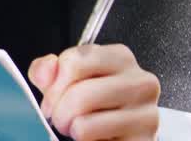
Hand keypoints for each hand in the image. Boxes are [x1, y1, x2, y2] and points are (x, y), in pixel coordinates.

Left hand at [29, 44, 159, 140]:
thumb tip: (44, 72)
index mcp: (121, 58)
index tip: (52, 97)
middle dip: (59, 111)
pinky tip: (96, 137)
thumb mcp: (69, 78)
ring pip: (83, 124)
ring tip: (77, 128)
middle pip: (79, 94)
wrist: (125, 130)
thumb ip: (49, 69)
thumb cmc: (97, 101)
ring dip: (71, 129)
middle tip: (61, 118)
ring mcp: (146, 115)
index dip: (54, 84)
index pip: (74, 62)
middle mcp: (140, 82)